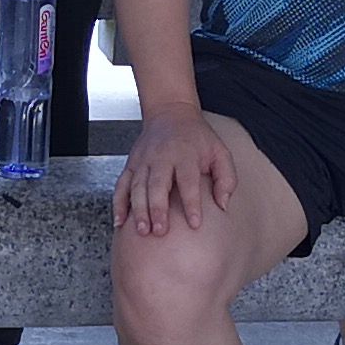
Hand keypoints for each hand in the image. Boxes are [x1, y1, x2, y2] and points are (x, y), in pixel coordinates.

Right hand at [115, 106, 233, 234]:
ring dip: (138, 210)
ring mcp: (143, 160)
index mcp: (185, 154)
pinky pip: (121, 185)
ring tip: (142, 230)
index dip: (191, 203)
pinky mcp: (131, 164)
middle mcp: (162, 157)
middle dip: (157, 208)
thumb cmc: (197, 138)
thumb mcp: (220, 152)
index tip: (194, 224)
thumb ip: (226, 178)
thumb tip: (223, 205)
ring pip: (137, 187)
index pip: (188, 181)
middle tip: (160, 231)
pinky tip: (119, 222)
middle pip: (157, 184)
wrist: (170, 113)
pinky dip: (118, 204)